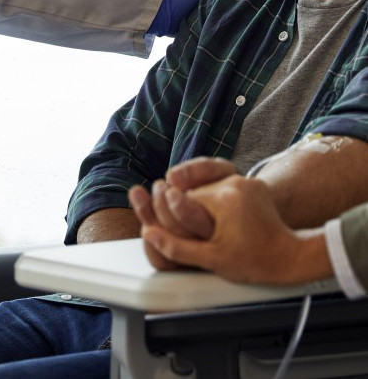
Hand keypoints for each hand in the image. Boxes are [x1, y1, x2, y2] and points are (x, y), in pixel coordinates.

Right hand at [141, 175, 327, 284]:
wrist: (293, 257)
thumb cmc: (256, 262)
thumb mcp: (213, 259)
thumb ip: (176, 246)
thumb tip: (149, 232)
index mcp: (222, 198)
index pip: (180, 200)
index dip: (175, 217)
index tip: (177, 231)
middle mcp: (233, 182)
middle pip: (193, 192)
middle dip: (189, 210)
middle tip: (200, 232)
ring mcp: (244, 180)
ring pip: (206, 189)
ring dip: (203, 205)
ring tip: (215, 228)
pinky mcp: (252, 184)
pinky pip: (223, 187)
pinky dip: (219, 202)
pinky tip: (226, 221)